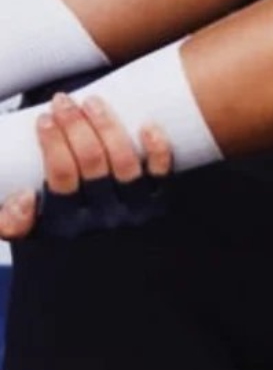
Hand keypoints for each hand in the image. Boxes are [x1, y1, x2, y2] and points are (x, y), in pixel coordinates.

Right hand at [0, 93, 172, 239]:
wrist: (102, 269)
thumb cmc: (60, 240)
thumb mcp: (29, 235)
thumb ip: (11, 221)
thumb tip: (22, 196)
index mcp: (65, 225)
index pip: (60, 176)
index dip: (53, 143)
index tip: (45, 117)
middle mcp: (102, 220)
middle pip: (92, 163)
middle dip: (76, 125)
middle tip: (63, 101)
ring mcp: (134, 212)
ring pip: (124, 162)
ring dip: (108, 127)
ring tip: (93, 102)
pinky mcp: (159, 204)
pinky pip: (161, 175)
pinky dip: (156, 149)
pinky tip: (147, 125)